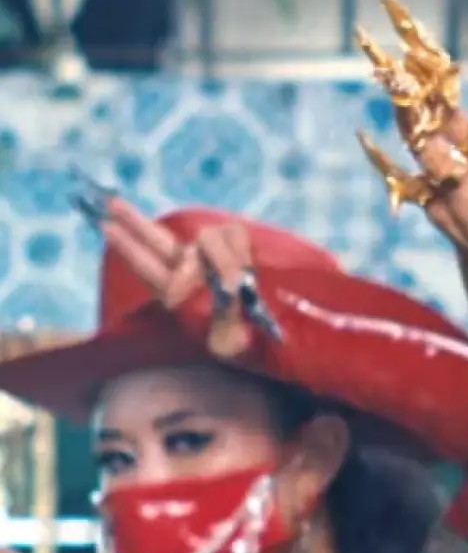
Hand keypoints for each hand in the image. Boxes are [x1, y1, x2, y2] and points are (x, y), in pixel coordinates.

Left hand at [99, 198, 279, 359]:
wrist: (274, 344)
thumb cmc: (248, 348)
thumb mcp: (228, 341)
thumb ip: (223, 312)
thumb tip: (225, 282)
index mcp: (181, 297)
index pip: (149, 268)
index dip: (130, 249)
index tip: (106, 228)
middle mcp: (194, 273)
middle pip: (160, 242)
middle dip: (137, 223)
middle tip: (112, 204)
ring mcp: (217, 259)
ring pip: (207, 237)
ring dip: (220, 257)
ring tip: (233, 283)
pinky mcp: (242, 251)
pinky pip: (234, 235)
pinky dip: (239, 249)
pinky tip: (248, 270)